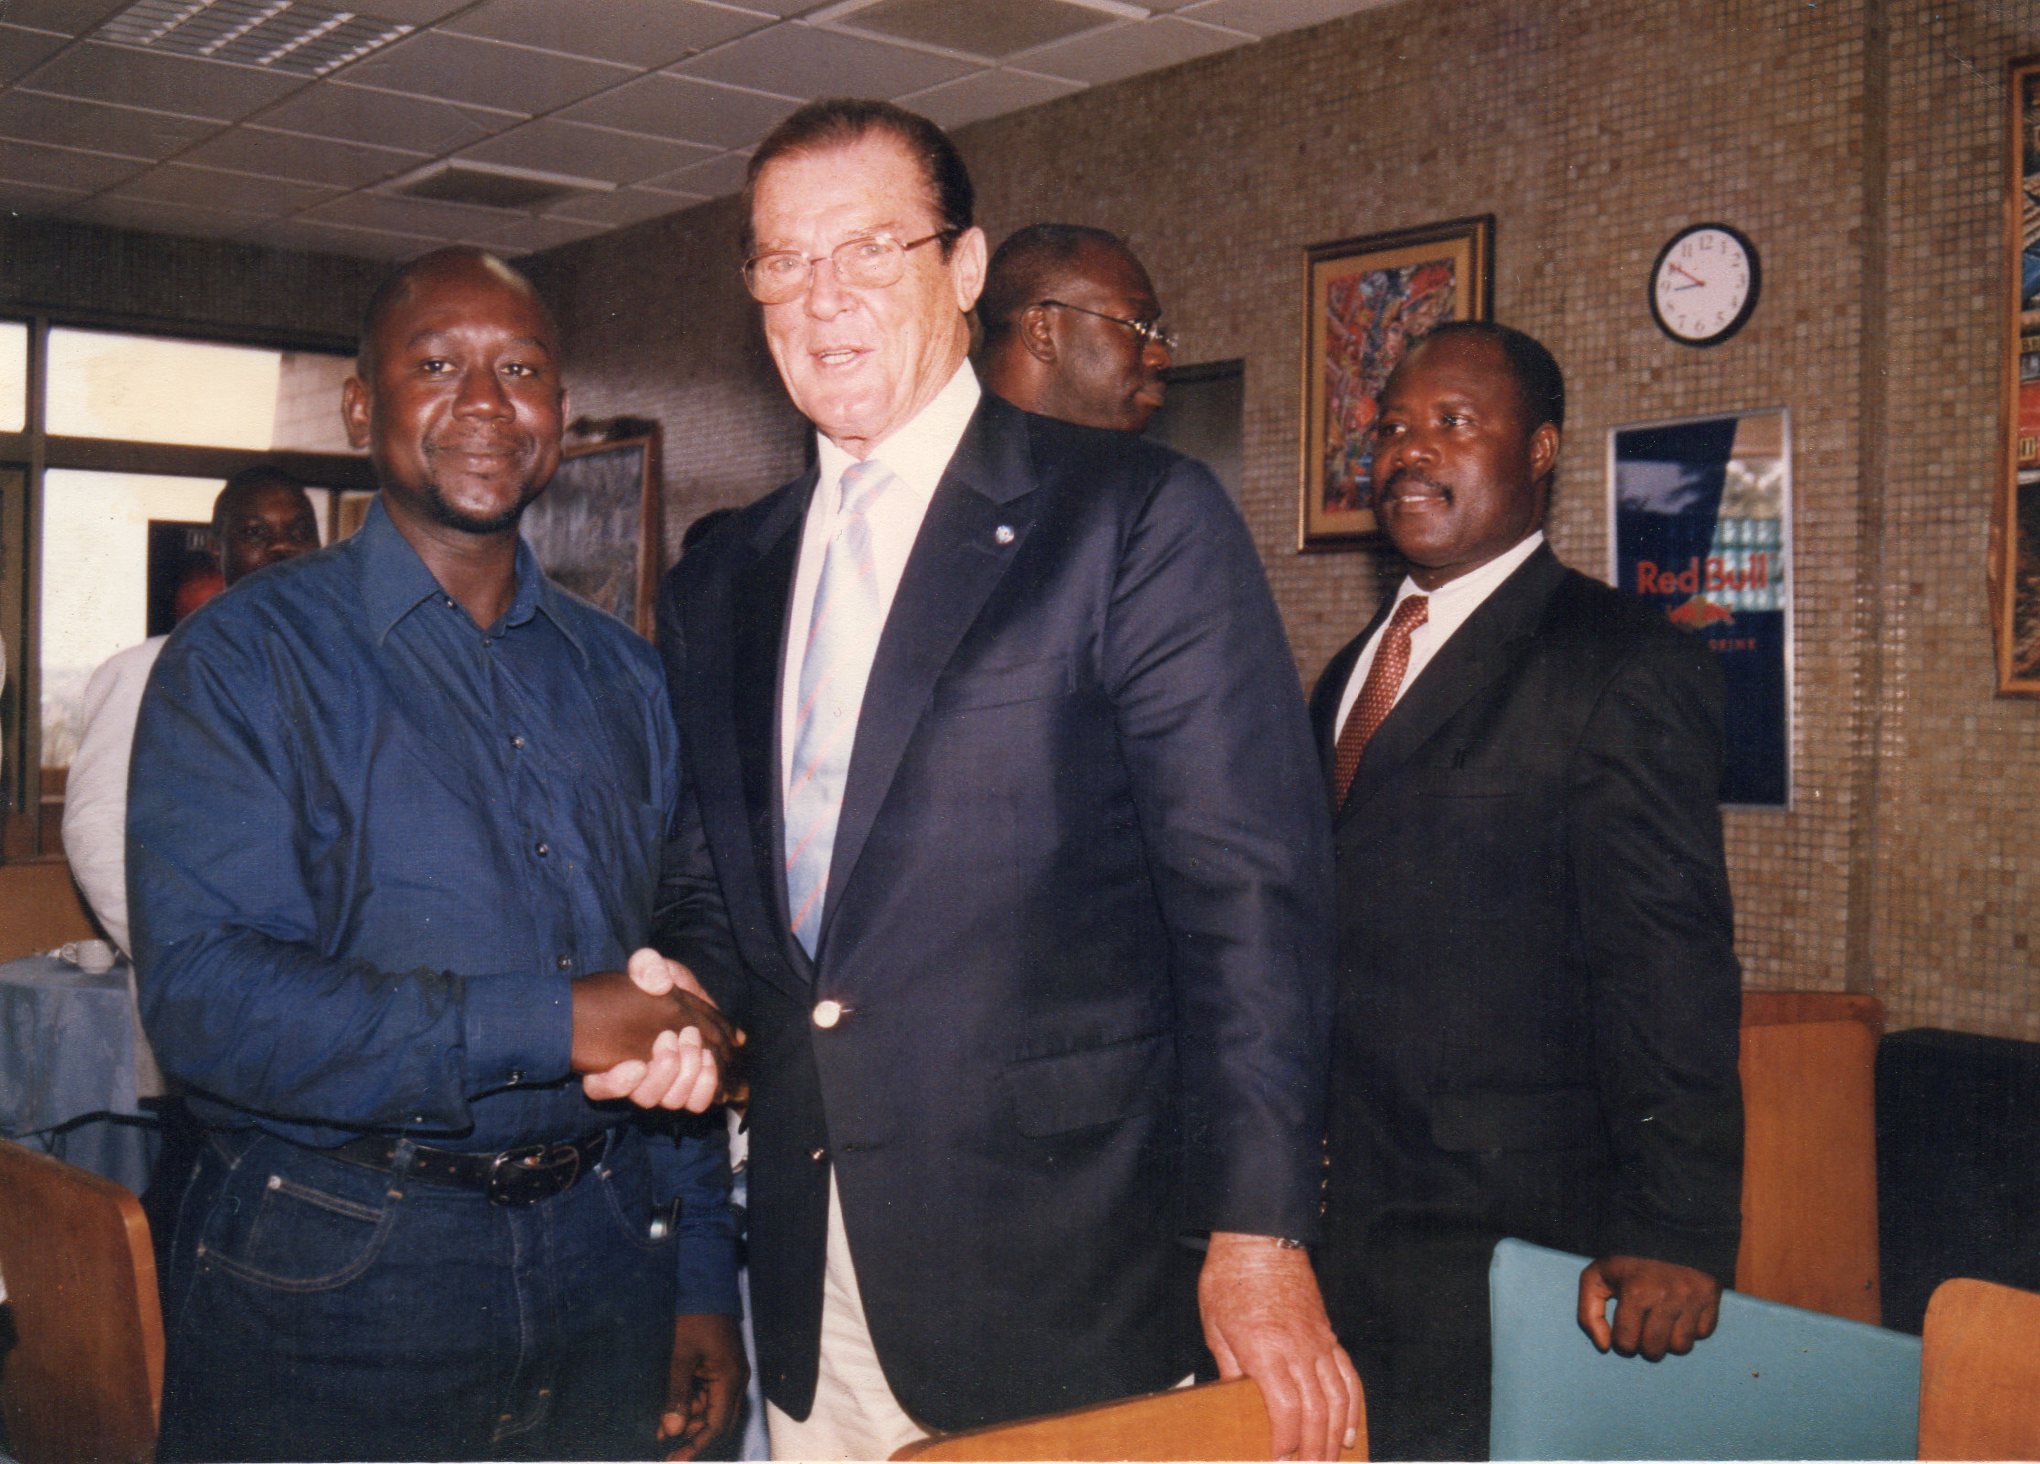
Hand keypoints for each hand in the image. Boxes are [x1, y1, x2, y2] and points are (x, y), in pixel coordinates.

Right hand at [574, 951, 742, 1110]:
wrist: (689, 999)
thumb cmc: (660, 986)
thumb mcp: (651, 968)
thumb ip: (647, 967)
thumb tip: (657, 982)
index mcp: (612, 1057)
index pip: (598, 1088)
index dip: (614, 1085)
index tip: (636, 1066)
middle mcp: (637, 1079)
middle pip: (644, 1097)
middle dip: (664, 1071)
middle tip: (672, 1037)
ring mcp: (665, 1086)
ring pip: (671, 1102)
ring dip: (687, 1076)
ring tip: (694, 1046)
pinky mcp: (692, 1086)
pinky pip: (698, 1103)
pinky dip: (706, 1085)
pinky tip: (709, 1061)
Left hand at [658, 1313, 747, 1459]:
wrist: (705, 1285)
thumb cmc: (694, 1318)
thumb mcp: (680, 1357)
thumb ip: (676, 1395)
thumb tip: (670, 1432)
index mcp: (730, 1379)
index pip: (716, 1426)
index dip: (696, 1447)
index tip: (674, 1461)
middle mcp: (735, 1381)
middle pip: (716, 1422)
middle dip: (691, 1437)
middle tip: (664, 1449)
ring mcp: (729, 1374)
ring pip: (709, 1410)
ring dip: (686, 1420)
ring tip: (658, 1429)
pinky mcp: (720, 1368)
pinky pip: (706, 1395)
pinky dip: (688, 1404)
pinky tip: (667, 1410)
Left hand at [1199, 1233, 1361, 1460]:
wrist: (1261, 1238)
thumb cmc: (1231, 1278)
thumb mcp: (1215, 1326)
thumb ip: (1229, 1368)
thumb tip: (1234, 1404)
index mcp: (1265, 1350)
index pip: (1285, 1411)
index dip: (1284, 1442)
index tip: (1276, 1460)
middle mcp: (1298, 1350)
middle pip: (1316, 1412)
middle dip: (1313, 1451)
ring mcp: (1318, 1343)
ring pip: (1337, 1399)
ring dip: (1335, 1436)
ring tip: (1330, 1461)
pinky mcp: (1328, 1335)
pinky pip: (1348, 1376)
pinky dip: (1352, 1407)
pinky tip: (1348, 1429)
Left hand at [1577, 1254, 1721, 1359]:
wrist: (1663, 1230)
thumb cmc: (1626, 1260)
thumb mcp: (1596, 1277)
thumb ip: (1589, 1313)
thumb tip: (1603, 1346)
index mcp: (1636, 1291)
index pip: (1627, 1343)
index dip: (1621, 1342)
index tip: (1623, 1332)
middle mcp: (1667, 1296)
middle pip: (1655, 1350)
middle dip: (1645, 1346)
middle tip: (1643, 1330)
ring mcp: (1692, 1297)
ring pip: (1681, 1346)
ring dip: (1669, 1340)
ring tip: (1662, 1322)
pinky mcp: (1711, 1295)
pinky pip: (1703, 1332)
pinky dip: (1691, 1328)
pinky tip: (1681, 1313)